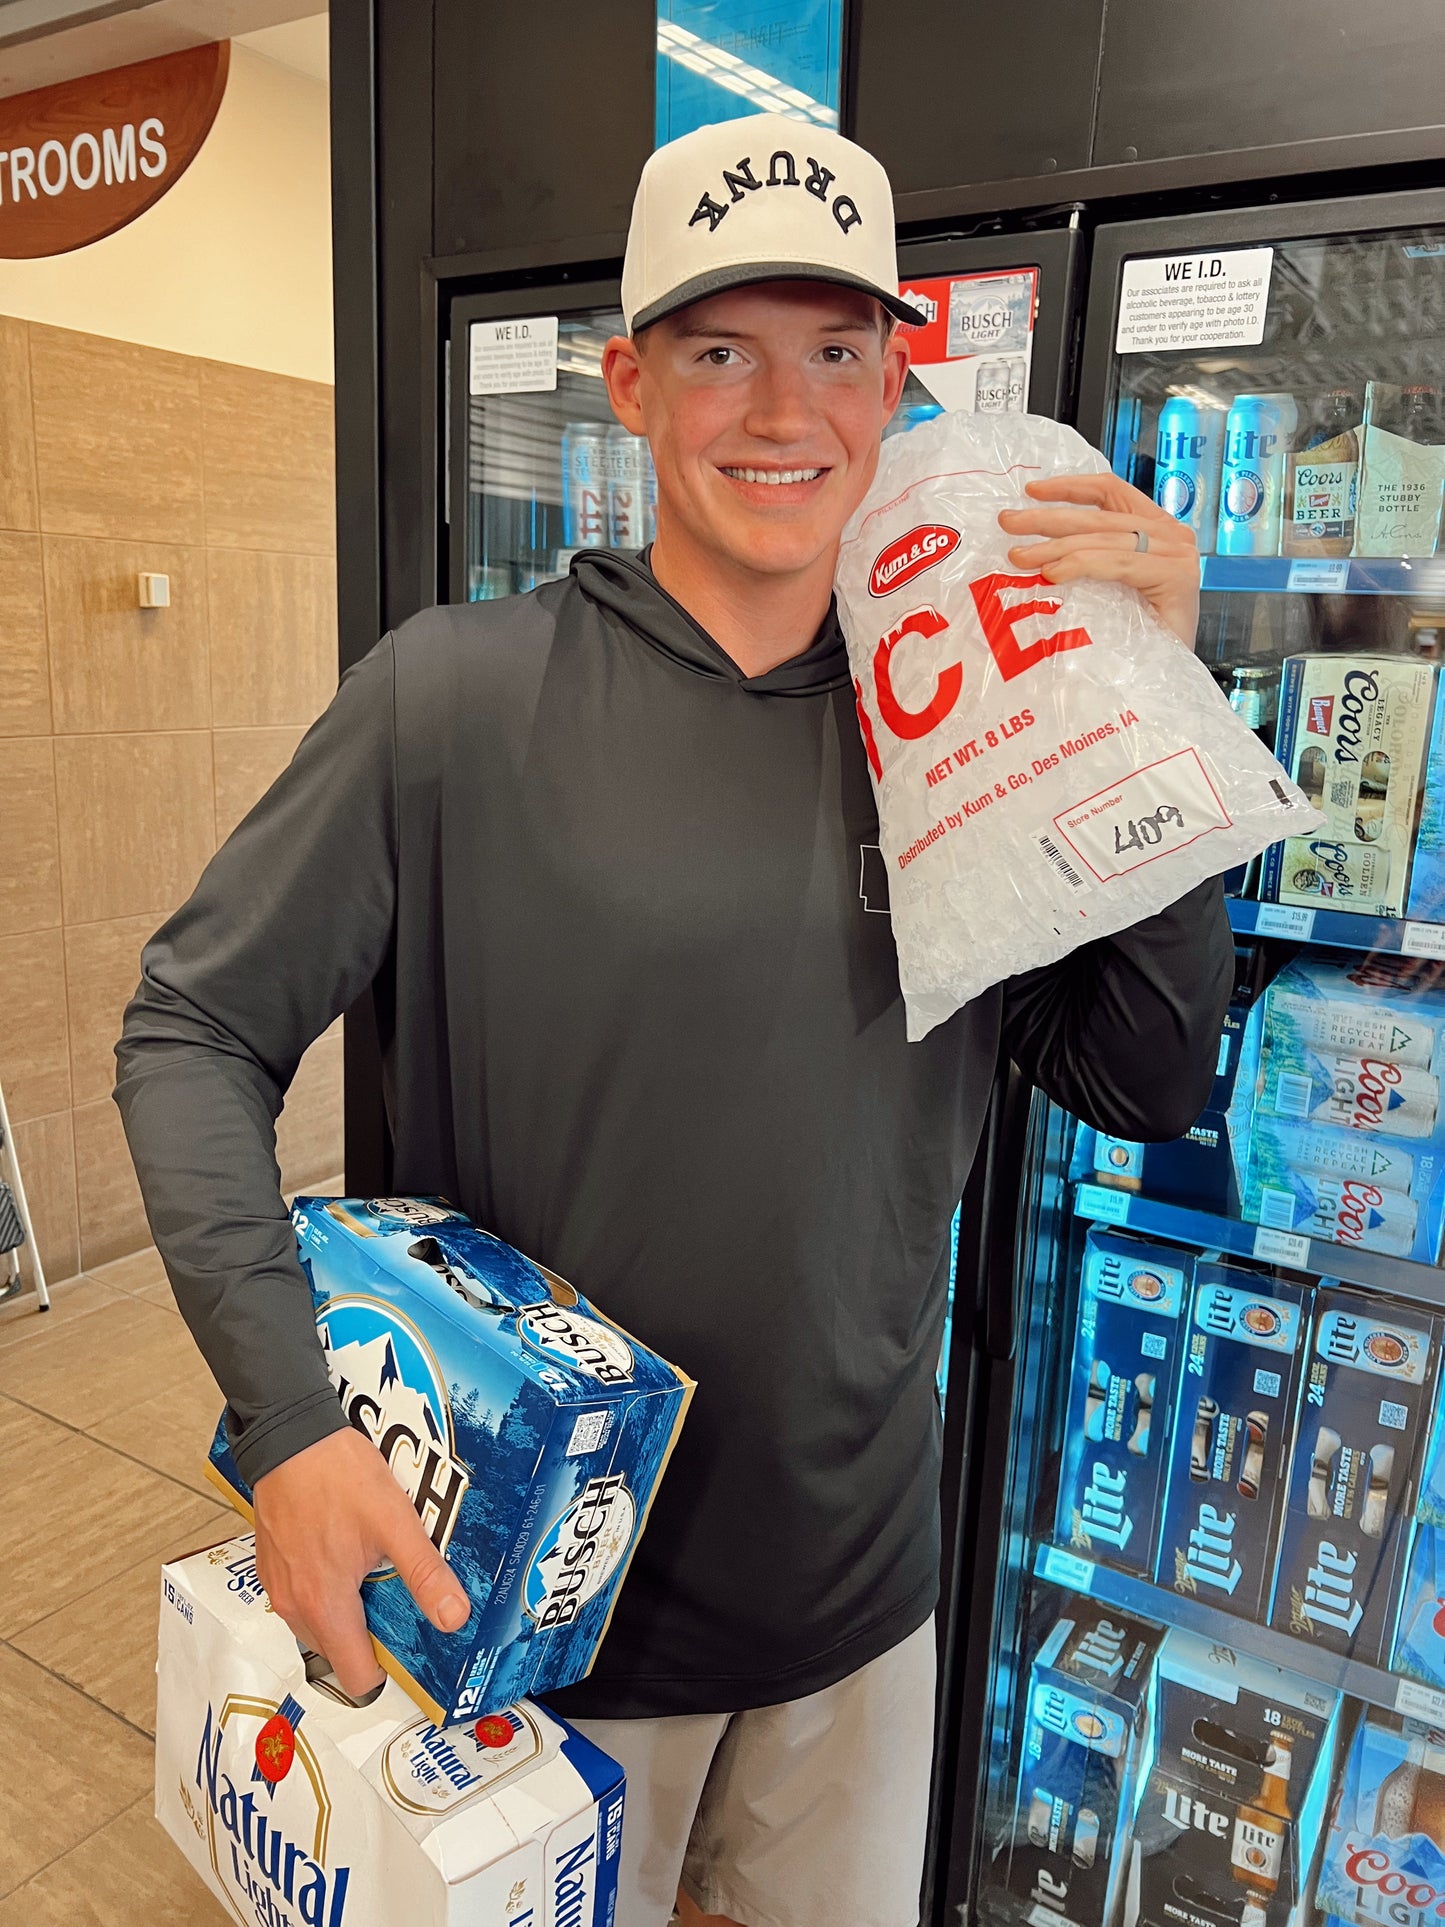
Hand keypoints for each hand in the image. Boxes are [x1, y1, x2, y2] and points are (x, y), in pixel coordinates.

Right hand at [252, 1425, 470, 1697]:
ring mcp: (278, 1587)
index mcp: (325, 1606)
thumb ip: (424, 1573)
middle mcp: (295, 1607)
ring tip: (375, 1572)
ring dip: (347, 1611)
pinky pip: (303, 1597)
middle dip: (370, 1637)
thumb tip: (454, 1618)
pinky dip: (326, 1589)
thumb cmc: (339, 1476)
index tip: (409, 1648)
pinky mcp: (271, 1565)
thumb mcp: (395, 1523)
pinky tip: (347, 1553)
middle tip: (399, 1600)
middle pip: (338, 1651)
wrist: (289, 1437)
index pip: (355, 1676)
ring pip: (319, 1624)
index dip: (385, 1671)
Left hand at [997, 472, 1199, 648]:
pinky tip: (1053, 573)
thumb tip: (1031, 548)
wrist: (1169, 680)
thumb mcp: (1107, 591)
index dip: (1070, 487)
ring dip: (1055, 545)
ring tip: (1019, 557)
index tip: (1030, 491)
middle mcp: (1170, 536)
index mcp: (1155, 531)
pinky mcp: (1177, 576)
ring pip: (1104, 538)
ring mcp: (1177, 554)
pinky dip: (1082, 564)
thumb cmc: (1136, 643)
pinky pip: (1117, 562)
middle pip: (1099, 515)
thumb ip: (1090, 563)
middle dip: (1048, 518)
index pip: (1110, 494)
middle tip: (1007, 523)